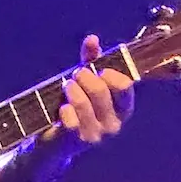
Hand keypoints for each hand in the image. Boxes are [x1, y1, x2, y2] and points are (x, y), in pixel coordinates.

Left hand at [38, 34, 135, 171]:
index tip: (98, 70)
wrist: (56, 142)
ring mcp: (98, 135)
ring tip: (66, 87)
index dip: (109, 73)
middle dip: (84, 76)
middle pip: (100, 89)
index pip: (125, 85)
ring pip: (82, 102)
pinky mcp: (79, 142)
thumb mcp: (85, 83)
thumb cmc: (75, 107)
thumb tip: (92, 39)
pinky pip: (70, 118)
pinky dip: (64, 109)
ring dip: (71, 89)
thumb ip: (91, 61)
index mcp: (123, 109)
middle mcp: (114, 124)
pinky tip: (62, 109)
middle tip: (76, 75)